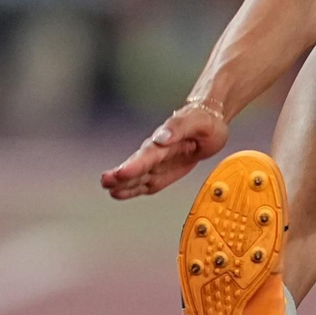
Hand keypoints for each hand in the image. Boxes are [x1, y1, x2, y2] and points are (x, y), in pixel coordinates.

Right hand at [100, 103, 228, 199]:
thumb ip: (178, 127)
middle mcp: (156, 152)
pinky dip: (132, 189)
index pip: (148, 154)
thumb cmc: (203, 120)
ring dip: (123, 183)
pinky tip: (118, 193)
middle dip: (121, 175)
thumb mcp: (197, 121)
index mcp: (165, 139)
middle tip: (106, 180)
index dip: (136, 164)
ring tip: (109, 189)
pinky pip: (146, 183)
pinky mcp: (161, 173)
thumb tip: (161, 137)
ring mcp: (157, 163)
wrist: (210, 124)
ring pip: (137, 176)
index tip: (122, 171)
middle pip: (137, 165)